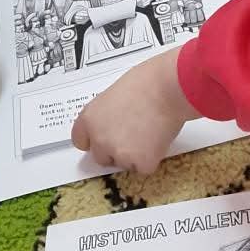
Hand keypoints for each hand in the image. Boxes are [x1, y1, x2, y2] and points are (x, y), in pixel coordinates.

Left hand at [70, 49, 198, 174]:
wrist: (168, 88)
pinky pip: (144, 168)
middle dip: (116, 150)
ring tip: (151, 132)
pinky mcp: (140, 163)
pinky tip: (159, 139)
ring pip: (125, 164)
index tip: (105, 138)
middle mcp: (99, 140)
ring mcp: (119, 154)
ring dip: (135, 156)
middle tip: (135, 135)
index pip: (81, 141)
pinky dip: (152, 158)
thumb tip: (113, 124)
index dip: (95, 140)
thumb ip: (107, 114)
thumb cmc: (146, 82)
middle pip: (102, 157)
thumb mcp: (113, 95)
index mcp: (89, 119)